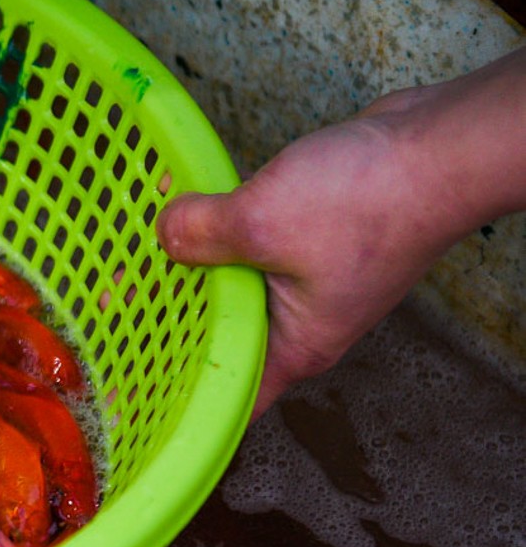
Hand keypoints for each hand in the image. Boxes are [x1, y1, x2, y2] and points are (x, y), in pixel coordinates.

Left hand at [157, 48, 525, 416]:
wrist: (440, 147)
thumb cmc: (371, 201)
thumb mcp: (260, 221)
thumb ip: (200, 235)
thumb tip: (164, 236)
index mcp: (293, 347)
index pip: (224, 398)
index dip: (171, 399)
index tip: (121, 392)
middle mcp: (301, 325)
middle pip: (218, 340)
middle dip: (163, 327)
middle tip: (106, 316)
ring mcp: (309, 283)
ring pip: (231, 290)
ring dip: (187, 275)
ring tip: (127, 265)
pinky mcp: (314, 241)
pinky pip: (249, 249)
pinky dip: (216, 238)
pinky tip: (179, 217)